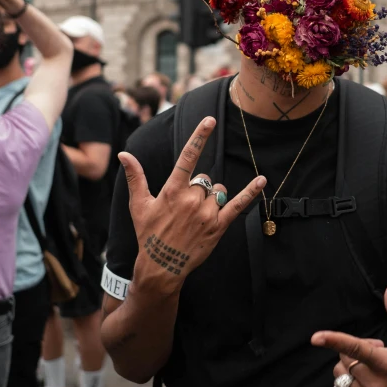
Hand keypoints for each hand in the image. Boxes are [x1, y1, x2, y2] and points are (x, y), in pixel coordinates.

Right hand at [121, 116, 265, 291]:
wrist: (161, 266)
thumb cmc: (149, 233)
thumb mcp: (139, 205)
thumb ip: (135, 177)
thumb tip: (124, 154)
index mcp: (172, 191)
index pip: (188, 157)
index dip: (199, 137)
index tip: (210, 120)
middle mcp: (192, 200)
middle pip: (205, 179)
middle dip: (198, 188)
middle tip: (184, 208)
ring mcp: (207, 213)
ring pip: (218, 191)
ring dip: (212, 197)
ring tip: (197, 215)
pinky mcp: (219, 226)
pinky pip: (238, 205)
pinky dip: (251, 192)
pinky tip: (262, 180)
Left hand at [301, 283, 386, 386]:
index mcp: (386, 364)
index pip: (356, 349)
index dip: (335, 341)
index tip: (315, 337)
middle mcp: (375, 384)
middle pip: (344, 360)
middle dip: (353, 353)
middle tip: (375, 352)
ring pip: (339, 377)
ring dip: (348, 369)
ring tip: (371, 370)